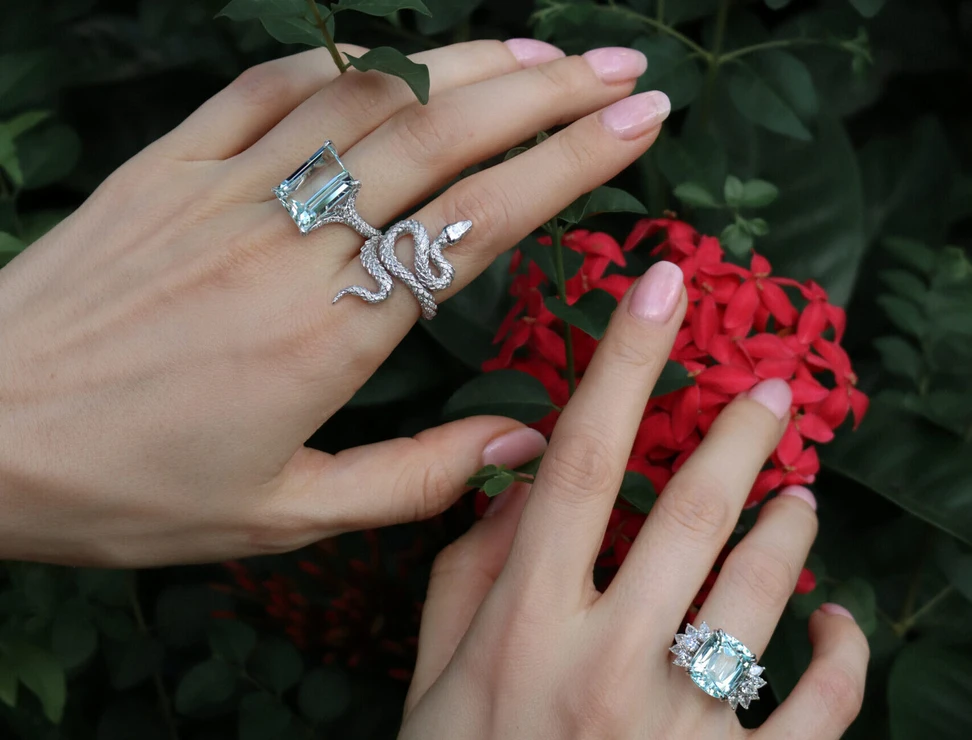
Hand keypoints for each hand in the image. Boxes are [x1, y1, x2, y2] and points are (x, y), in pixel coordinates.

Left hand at [0, 40, 669, 565]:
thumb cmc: (124, 489)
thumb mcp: (280, 518)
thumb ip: (412, 480)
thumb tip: (519, 443)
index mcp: (329, 334)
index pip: (477, 222)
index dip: (568, 166)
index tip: (636, 127)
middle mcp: (290, 244)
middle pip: (442, 138)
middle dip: (548, 94)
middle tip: (622, 70)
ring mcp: (225, 189)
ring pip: (367, 97)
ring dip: (464, 65)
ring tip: (541, 55)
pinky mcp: (167, 165)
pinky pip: (267, 85)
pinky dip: (342, 58)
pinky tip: (394, 55)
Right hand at [401, 262, 868, 738]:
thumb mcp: (435, 669)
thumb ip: (470, 565)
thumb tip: (529, 480)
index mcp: (523, 624)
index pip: (577, 463)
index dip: (621, 364)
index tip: (660, 287)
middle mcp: (602, 665)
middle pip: (685, 516)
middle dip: (735, 436)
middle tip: (768, 390)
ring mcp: (674, 731)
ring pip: (756, 600)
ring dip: (787, 531)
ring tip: (800, 489)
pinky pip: (816, 712)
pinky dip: (842, 658)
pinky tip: (838, 623)